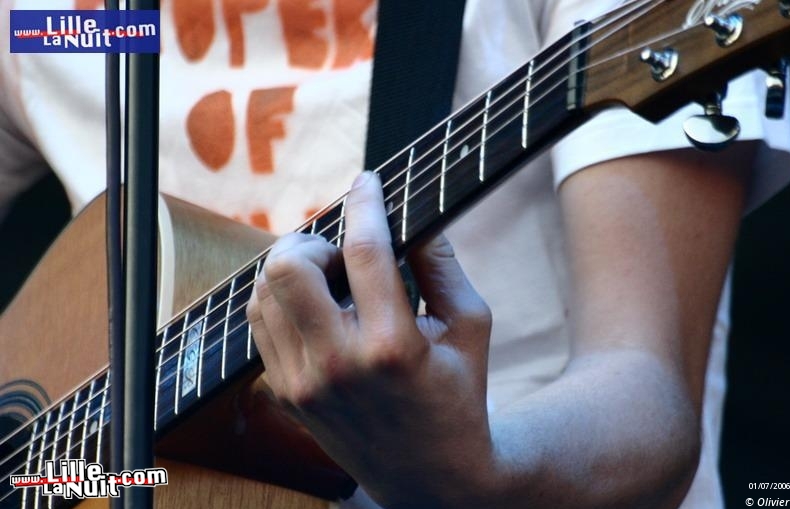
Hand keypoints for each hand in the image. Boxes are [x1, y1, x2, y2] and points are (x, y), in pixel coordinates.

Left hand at [246, 172, 494, 507]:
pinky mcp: (284, 395)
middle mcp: (337, 365)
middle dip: (312, 240)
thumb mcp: (470, 328)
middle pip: (288, 267)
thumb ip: (444, 266)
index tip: (368, 182)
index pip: (365, 252)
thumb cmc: (459, 395)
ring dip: (292, 269)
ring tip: (326, 275)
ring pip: (263, 293)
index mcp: (392, 347)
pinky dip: (281, 301)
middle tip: (338, 248)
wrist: (429, 475)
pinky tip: (312, 305)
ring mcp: (302, 384)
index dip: (366, 204)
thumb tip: (414, 217)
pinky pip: (260, 325)